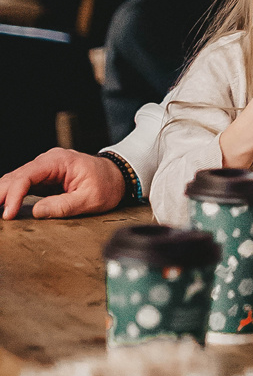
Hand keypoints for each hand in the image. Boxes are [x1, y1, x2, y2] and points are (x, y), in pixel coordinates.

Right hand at [0, 149, 125, 219]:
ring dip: (2, 194)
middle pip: (16, 176)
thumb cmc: (107, 185)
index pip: (27, 176)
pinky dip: (10, 194)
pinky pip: (22, 184)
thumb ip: (64, 206)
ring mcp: (45, 168)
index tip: (9, 214)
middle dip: (1, 193)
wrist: (118, 176)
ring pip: (15, 179)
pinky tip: (2, 205)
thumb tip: (36, 212)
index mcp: (59, 161)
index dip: (14, 195)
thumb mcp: (90, 199)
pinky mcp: (44, 177)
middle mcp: (48, 160)